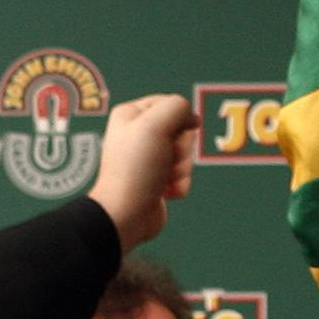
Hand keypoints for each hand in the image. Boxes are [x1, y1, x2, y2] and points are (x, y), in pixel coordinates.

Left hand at [89, 94, 196, 249]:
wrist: (127, 214)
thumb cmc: (135, 169)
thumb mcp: (155, 125)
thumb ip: (177, 107)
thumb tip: (191, 119)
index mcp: (131, 114)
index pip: (171, 103)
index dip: (178, 119)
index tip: (168, 133)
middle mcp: (138, 135)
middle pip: (182, 130)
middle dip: (181, 147)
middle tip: (164, 158)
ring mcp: (149, 159)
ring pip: (185, 154)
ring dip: (181, 168)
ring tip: (162, 178)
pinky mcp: (158, 179)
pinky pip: (183, 175)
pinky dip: (179, 184)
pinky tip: (165, 192)